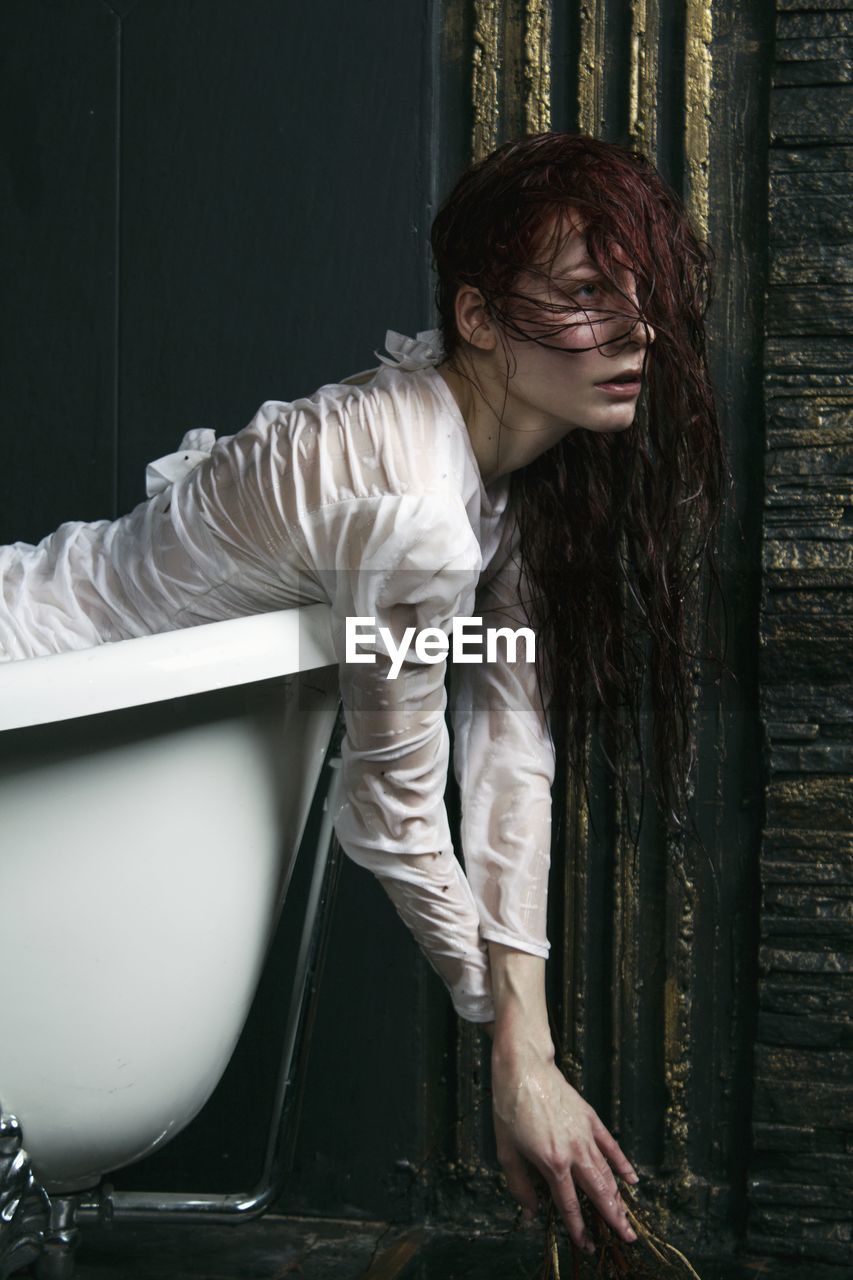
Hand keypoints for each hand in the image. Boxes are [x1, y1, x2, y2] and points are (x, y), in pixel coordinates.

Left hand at [490, 1038, 638, 1253]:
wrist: (524, 1067)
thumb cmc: (510, 1108)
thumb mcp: (506, 1150)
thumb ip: (519, 1184)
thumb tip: (530, 1210)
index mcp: (553, 1162)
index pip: (569, 1204)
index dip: (578, 1227)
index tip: (587, 1244)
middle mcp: (574, 1151)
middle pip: (598, 1192)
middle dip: (613, 1217)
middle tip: (627, 1237)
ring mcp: (585, 1134)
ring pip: (607, 1172)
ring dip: (618, 1197)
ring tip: (627, 1217)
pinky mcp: (590, 1118)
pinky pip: (610, 1146)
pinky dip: (622, 1163)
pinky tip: (631, 1179)